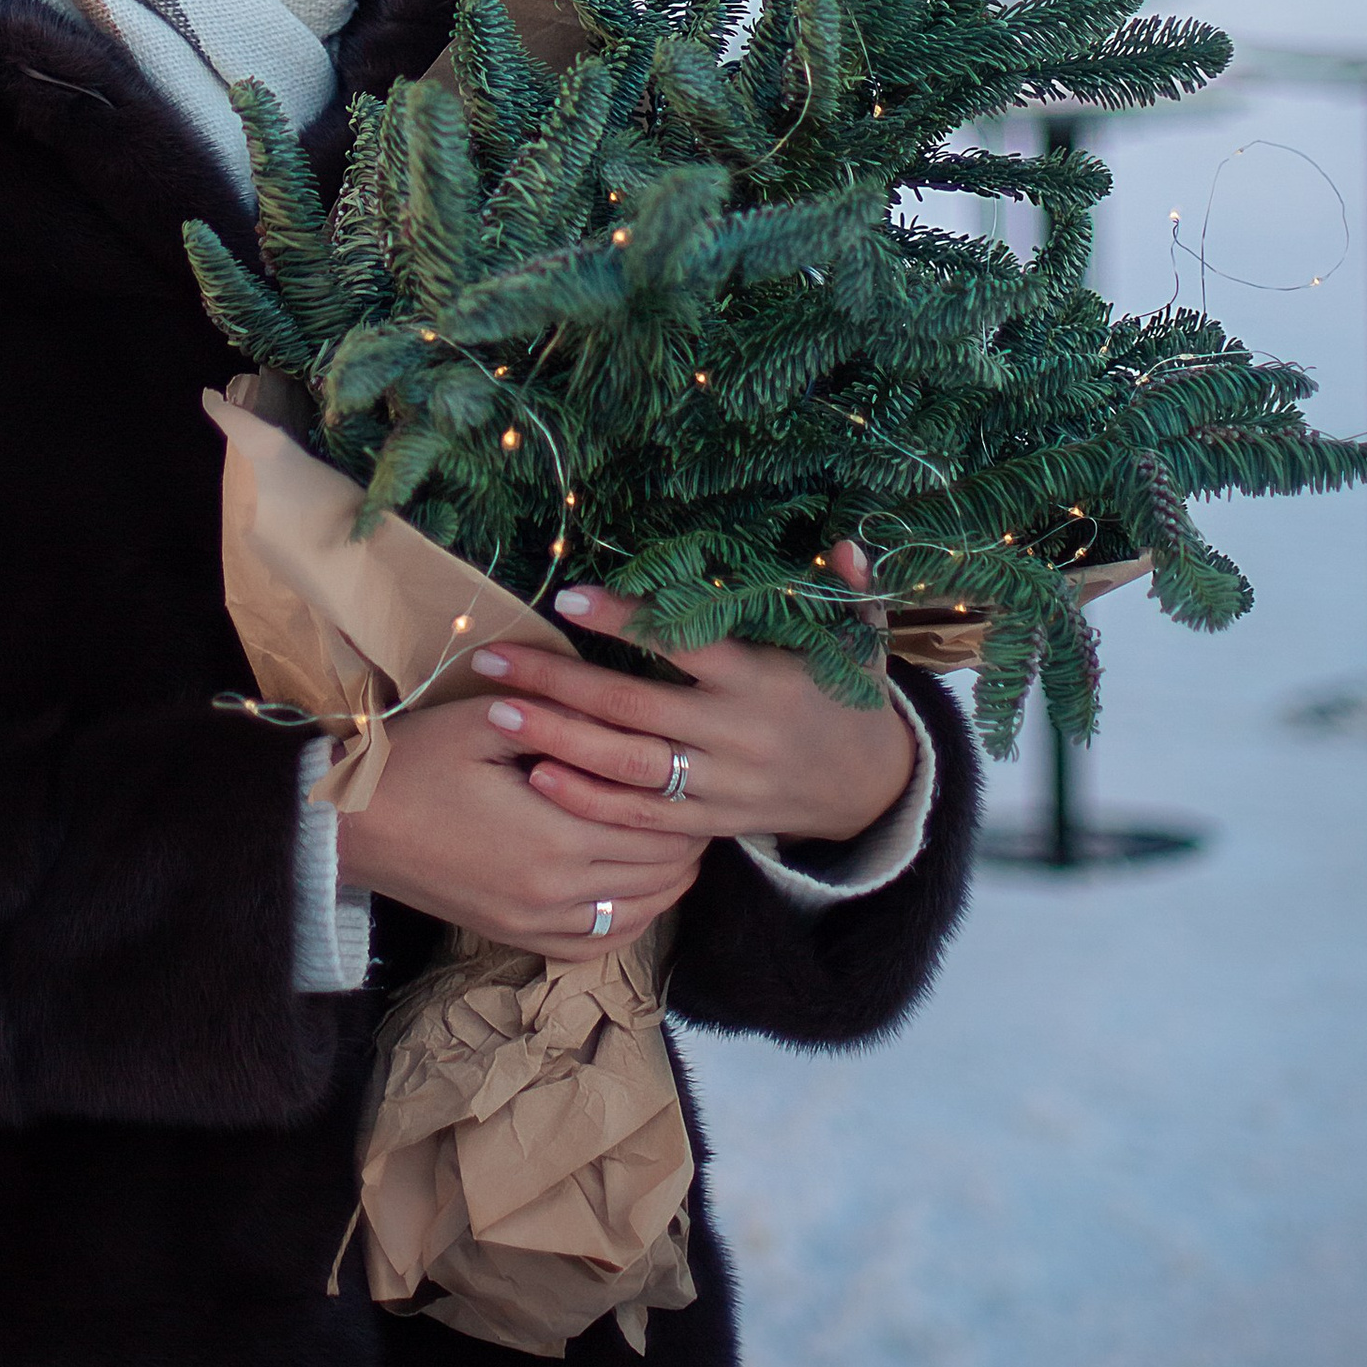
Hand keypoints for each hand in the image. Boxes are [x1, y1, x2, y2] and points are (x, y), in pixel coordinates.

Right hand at [331, 687, 702, 959]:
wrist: (350, 825)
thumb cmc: (414, 762)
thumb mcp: (483, 719)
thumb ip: (556, 711)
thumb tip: (618, 697)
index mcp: (556, 833)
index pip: (655, 824)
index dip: (685, 797)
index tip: (697, 766)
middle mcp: (556, 890)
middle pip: (658, 871)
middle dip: (687, 836)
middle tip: (698, 798)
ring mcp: (536, 922)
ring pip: (637, 912)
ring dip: (668, 879)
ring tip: (680, 840)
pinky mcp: (517, 937)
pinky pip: (596, 944)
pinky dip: (631, 921)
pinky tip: (639, 894)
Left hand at [467, 547, 915, 851]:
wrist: (874, 791)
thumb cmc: (851, 699)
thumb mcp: (860, 641)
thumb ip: (850, 591)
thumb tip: (848, 541)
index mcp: (762, 681)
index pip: (685, 645)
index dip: (627, 622)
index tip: (569, 598)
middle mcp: (735, 735)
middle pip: (633, 708)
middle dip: (559, 683)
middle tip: (492, 660)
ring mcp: (719, 785)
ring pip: (626, 765)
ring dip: (557, 739)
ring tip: (496, 714)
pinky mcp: (710, 824)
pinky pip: (640, 818)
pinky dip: (588, 801)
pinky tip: (537, 777)